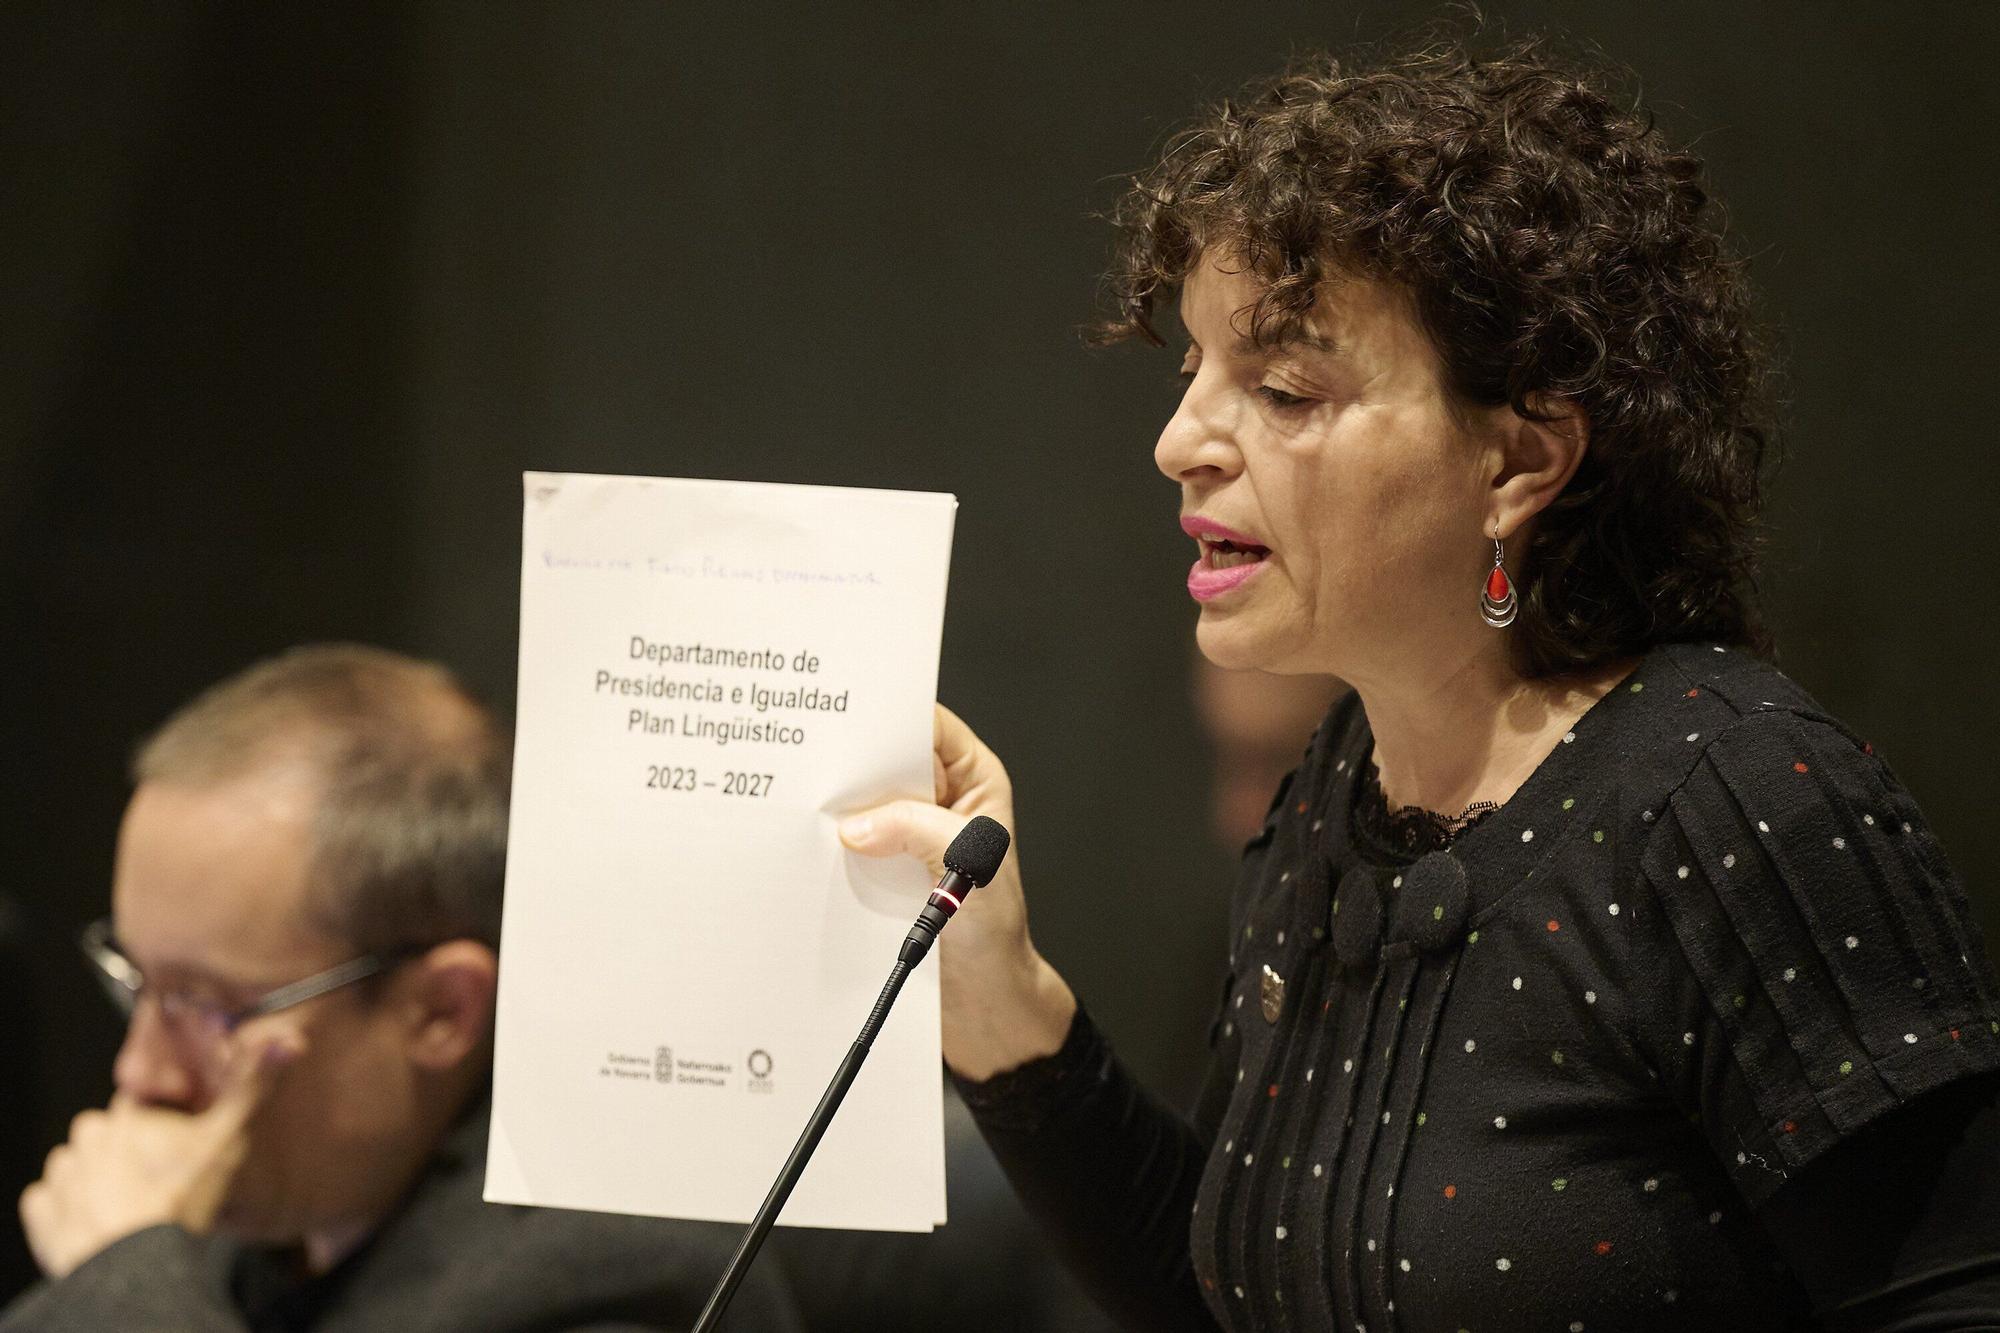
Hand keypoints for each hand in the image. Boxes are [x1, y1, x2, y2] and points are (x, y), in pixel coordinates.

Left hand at [19, 1033, 301, 1278]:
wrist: (136, 1260)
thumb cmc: (183, 1199)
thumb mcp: (232, 1139)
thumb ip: (256, 1089)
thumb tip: (289, 1039)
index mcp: (133, 1114)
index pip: (141, 1101)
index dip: (159, 1119)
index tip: (174, 1140)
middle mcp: (91, 1136)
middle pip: (106, 1130)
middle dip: (124, 1146)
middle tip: (157, 1176)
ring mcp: (66, 1174)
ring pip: (79, 1163)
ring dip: (96, 1175)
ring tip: (129, 1202)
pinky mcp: (45, 1211)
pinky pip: (49, 1200)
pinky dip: (66, 1206)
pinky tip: (98, 1219)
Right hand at [839, 704, 1074, 1079]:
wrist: (981, 1003)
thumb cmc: (995, 932)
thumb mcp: (967, 867)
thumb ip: (916, 831)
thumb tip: (856, 823)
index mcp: (973, 780)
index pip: (929, 726)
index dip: (892, 716)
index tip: (850, 714)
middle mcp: (938, 801)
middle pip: (888, 762)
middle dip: (853, 763)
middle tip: (813, 761)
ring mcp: (906, 837)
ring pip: (863, 804)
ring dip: (836, 809)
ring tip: (800, 803)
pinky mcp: (879, 872)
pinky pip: (847, 847)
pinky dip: (827, 848)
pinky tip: (802, 846)